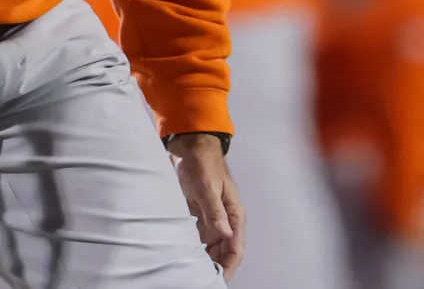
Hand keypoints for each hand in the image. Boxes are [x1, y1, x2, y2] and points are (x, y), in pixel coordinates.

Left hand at [167, 133, 244, 276]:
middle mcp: (226, 220)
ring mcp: (213, 220)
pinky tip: (188, 257)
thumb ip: (215, 211)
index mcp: (234, 214)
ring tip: (194, 272)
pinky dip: (197, 249)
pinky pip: (201, 239)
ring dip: (207, 259)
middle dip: (217, 266)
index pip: (236, 247)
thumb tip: (226, 234)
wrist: (190, 147)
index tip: (219, 278)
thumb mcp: (207, 186)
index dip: (229, 265)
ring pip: (213, 248)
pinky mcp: (200, 217)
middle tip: (202, 278)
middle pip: (225, 251)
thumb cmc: (202, 164)